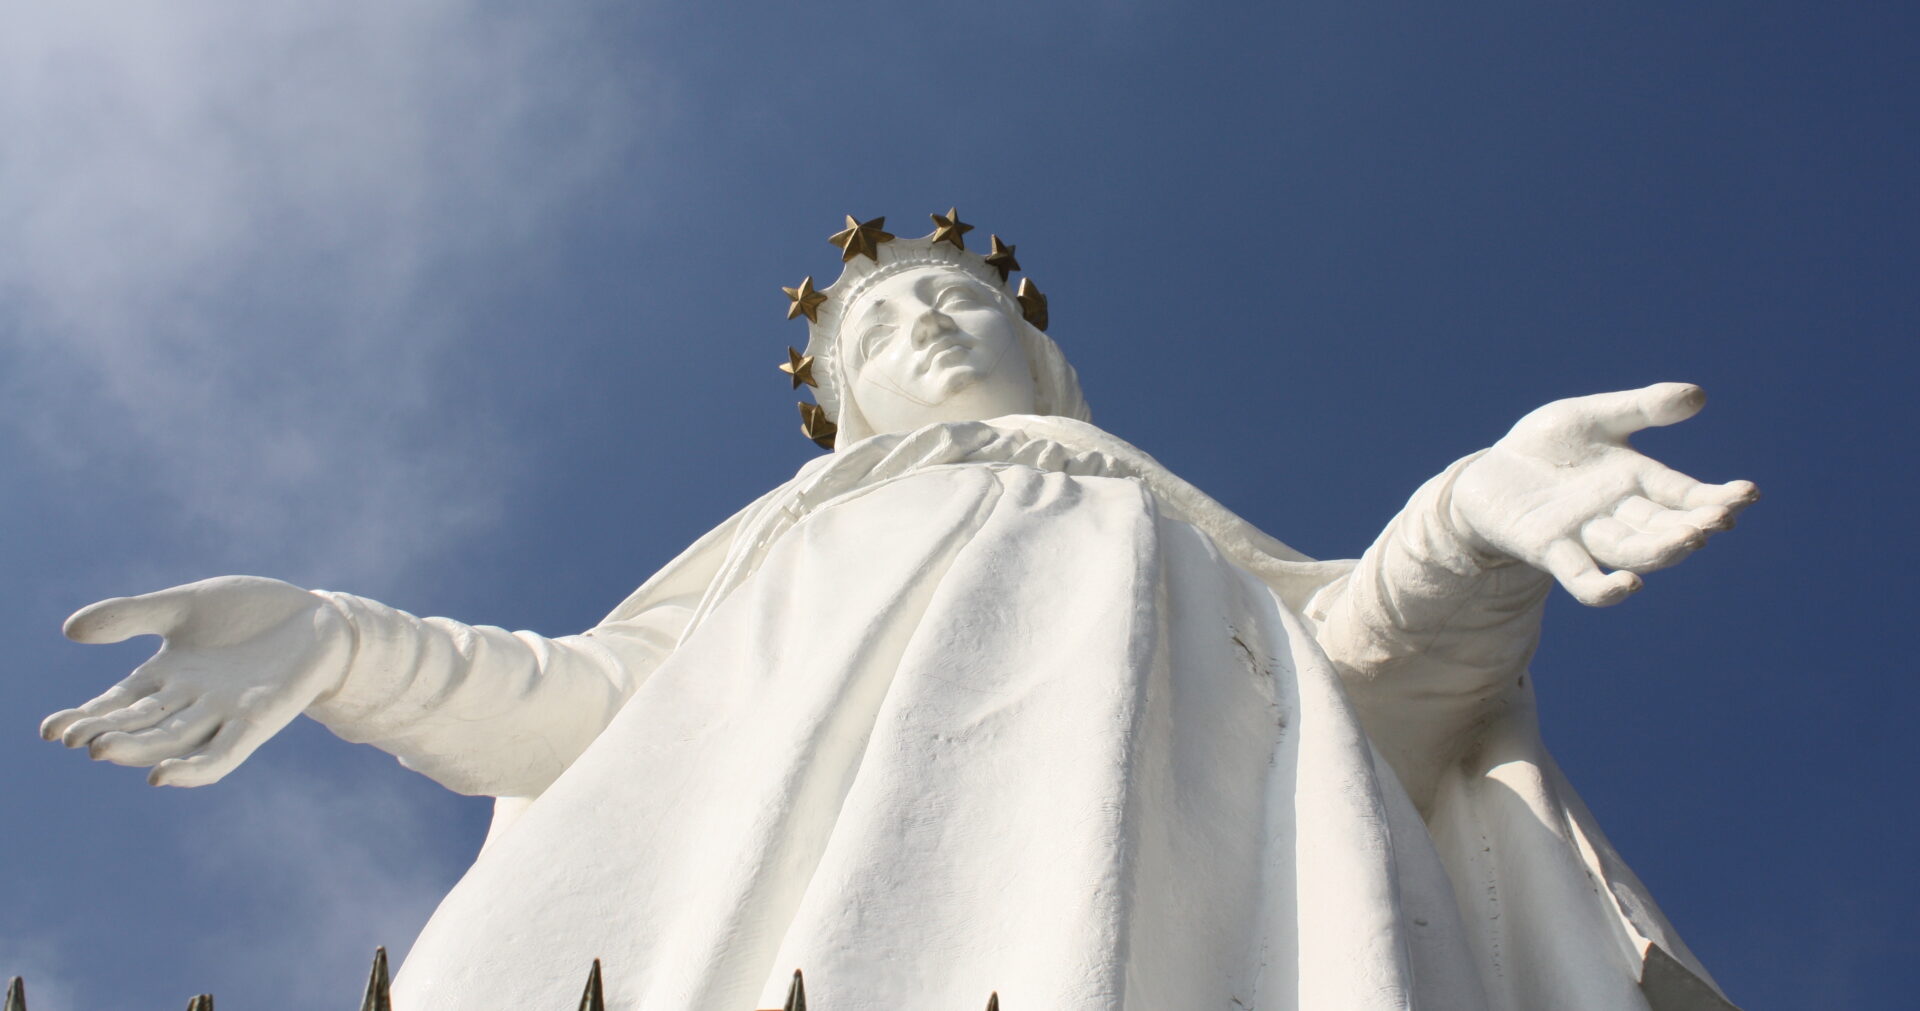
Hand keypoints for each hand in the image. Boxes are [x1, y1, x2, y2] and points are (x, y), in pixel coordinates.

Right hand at [40, 576, 351, 786]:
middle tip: (71, 738)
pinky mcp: (258, 721)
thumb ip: (131, 615)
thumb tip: (69, 630)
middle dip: (104, 734)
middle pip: (139, 725)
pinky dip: (193, 769)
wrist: (317, 616)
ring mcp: (223, 713)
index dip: (85, 718)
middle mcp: (190, 701)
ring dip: (138, 749)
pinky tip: (160, 776)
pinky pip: (222, 755)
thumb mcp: (186, 606)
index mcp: (166, 676)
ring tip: (101, 751)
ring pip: (172, 740)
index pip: (116, 704)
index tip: (50, 729)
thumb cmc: (251, 612)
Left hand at [1450, 383, 1758, 606]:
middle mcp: (1617, 513)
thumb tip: (1698, 395)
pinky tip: (1628, 586)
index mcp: (1636, 481)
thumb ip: (1642, 409)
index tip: (1748, 494)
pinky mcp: (1548, 548)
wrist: (1488, 474)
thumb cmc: (1546, 447)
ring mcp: (1584, 534)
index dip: (1716, 498)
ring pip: (1631, 550)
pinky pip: (1581, 577)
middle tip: (1721, 519)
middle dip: (1694, 525)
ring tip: (1691, 540)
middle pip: (1663, 526)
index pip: (1685, 495)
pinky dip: (1605, 588)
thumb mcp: (1592, 418)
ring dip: (1662, 550)